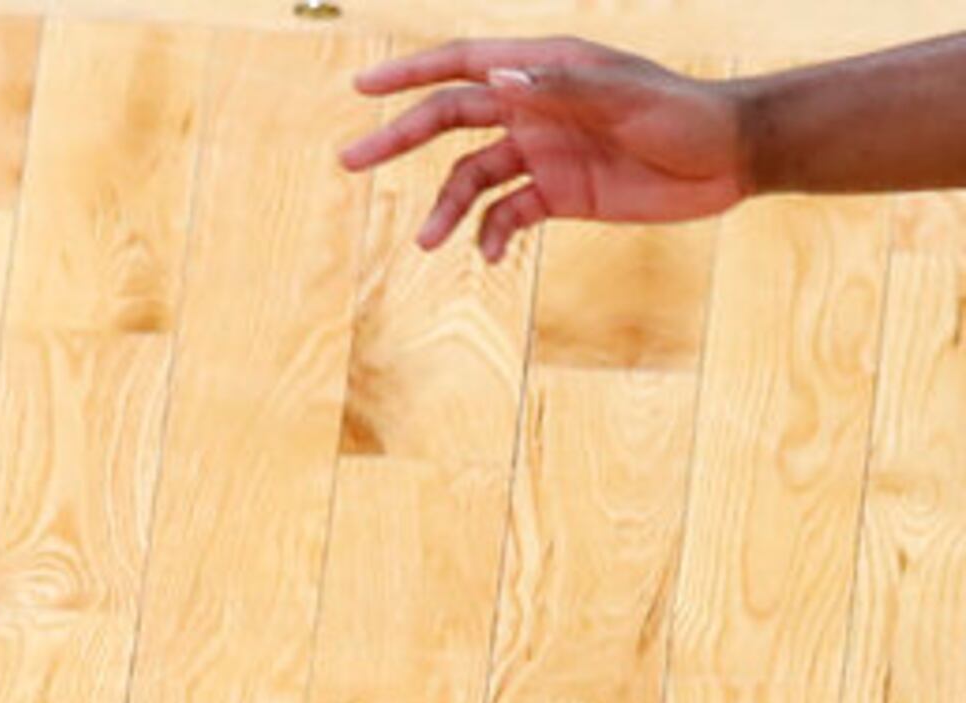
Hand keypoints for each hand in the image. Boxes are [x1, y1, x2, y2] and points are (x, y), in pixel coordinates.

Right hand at [343, 39, 749, 262]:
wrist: (733, 158)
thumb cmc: (687, 114)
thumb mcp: (627, 98)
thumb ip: (562, 88)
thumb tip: (499, 77)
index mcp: (545, 70)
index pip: (462, 65)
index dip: (409, 73)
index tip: (361, 88)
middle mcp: (534, 107)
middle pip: (448, 119)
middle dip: (398, 139)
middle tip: (350, 161)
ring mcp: (542, 152)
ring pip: (470, 177)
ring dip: (446, 208)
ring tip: (427, 241)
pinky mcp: (557, 194)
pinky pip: (505, 215)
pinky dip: (490, 235)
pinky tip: (489, 255)